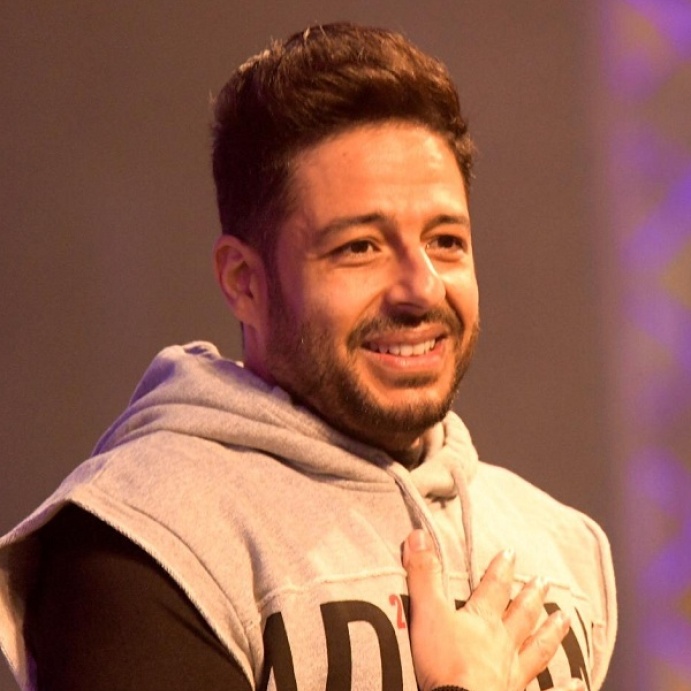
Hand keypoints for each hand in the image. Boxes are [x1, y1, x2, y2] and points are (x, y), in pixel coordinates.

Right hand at [403, 530, 584, 690]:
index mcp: (483, 620)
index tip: (511, 553)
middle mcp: (503, 644)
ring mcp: (514, 674)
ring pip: (537, 648)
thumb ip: (424, 576)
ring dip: (550, 632)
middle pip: (521, 615)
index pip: (494, 587)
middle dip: (531, 596)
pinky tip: (579, 685)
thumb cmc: (444, 662)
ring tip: (563, 618)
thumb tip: (418, 534)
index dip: (501, 569)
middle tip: (545, 580)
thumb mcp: (428, 612)